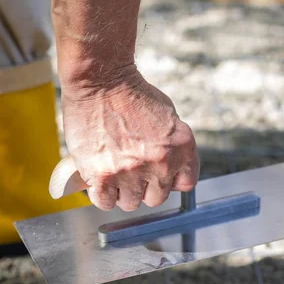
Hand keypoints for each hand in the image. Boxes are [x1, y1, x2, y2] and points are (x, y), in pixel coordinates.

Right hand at [60, 73, 199, 211]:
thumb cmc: (130, 93)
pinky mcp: (102, 175)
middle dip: (143, 187)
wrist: (100, 81)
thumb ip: (172, 146)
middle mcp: (160, 163)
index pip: (185, 184)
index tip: (156, 176)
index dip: (168, 181)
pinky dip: (100, 194)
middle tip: (129, 170)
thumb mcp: (168, 116)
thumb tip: (168, 172)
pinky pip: (104, 202)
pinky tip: (98, 179)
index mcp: (182, 147)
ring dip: (120, 191)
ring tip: (111, 171)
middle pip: (155, 198)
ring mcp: (131, 171)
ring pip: (129, 202)